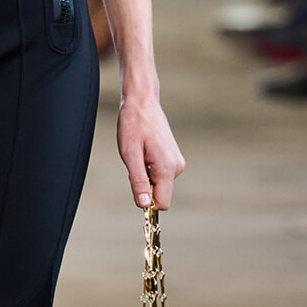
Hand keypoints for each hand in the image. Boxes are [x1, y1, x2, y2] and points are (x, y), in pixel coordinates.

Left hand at [117, 90, 184, 210]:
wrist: (143, 102)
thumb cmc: (134, 124)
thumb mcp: (130, 155)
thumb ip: (138, 181)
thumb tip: (145, 205)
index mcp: (167, 168)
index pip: (162, 204)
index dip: (147, 202)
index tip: (135, 188)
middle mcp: (176, 167)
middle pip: (159, 194)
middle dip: (144, 185)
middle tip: (134, 162)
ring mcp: (177, 162)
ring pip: (159, 183)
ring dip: (146, 175)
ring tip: (139, 153)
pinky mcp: (174, 158)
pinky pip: (160, 174)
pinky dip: (150, 168)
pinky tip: (145, 150)